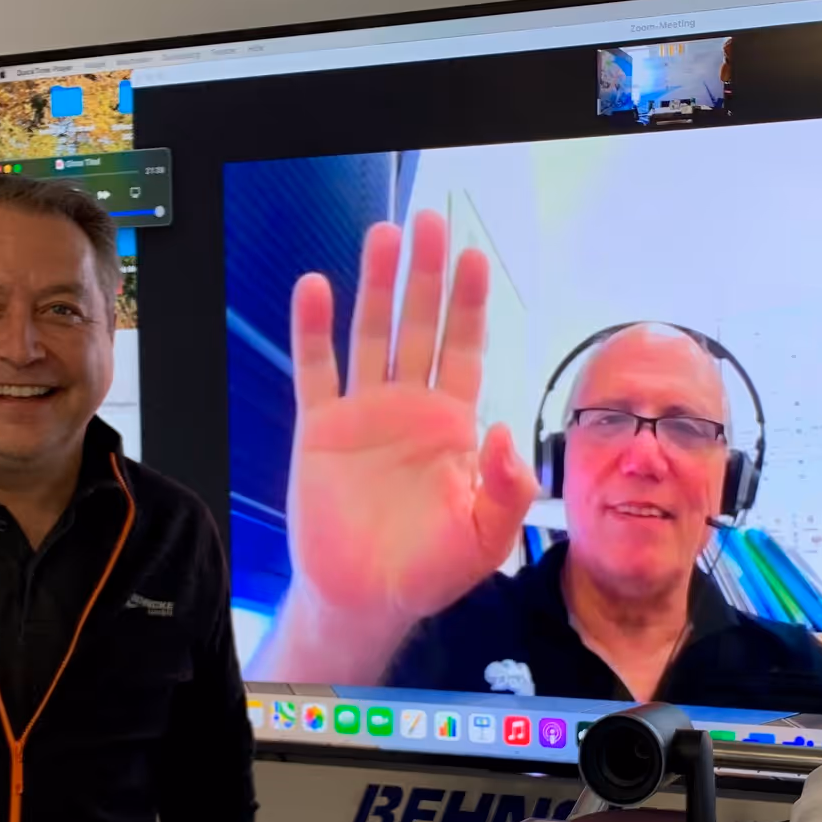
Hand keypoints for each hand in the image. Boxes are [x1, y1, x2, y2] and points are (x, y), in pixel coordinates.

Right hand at [262, 211, 537, 680]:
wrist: (365, 599)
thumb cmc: (430, 571)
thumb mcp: (486, 538)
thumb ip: (506, 488)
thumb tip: (505, 432)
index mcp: (453, 425)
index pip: (465, 349)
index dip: (470, 304)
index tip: (474, 258)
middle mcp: (410, 407)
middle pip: (420, 325)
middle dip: (426, 275)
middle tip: (429, 223)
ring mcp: (364, 413)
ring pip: (371, 334)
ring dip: (376, 286)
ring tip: (382, 235)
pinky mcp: (320, 429)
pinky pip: (316, 369)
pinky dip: (315, 328)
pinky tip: (316, 287)